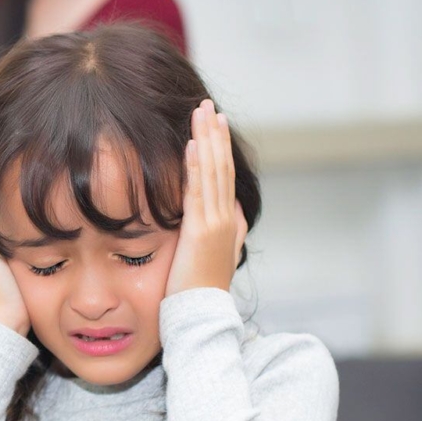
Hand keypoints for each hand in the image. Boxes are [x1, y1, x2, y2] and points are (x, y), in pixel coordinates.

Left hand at [165, 99, 248, 295]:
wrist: (202, 316)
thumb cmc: (199, 291)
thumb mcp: (214, 257)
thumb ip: (224, 232)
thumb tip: (230, 212)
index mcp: (229, 222)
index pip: (224, 177)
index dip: (220, 148)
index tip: (214, 123)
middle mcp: (227, 218)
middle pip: (221, 166)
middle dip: (215, 133)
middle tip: (208, 104)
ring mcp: (217, 223)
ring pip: (213, 172)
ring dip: (206, 139)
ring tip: (201, 112)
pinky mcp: (202, 231)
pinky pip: (198, 190)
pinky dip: (196, 165)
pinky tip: (191, 144)